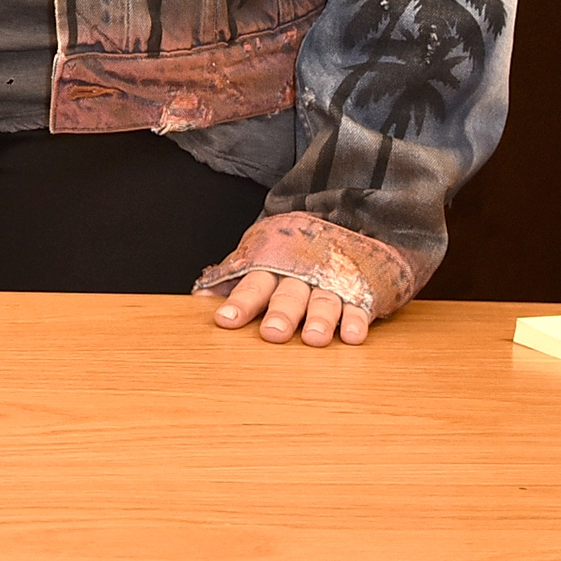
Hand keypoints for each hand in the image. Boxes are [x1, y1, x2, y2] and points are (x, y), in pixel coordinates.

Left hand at [214, 268, 369, 346]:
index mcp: (274, 266)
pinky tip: (352, 336)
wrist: (347, 222)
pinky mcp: (360, 289)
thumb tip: (199, 296)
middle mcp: (302, 273)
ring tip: (314, 338)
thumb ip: (233, 278)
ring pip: (325, 300)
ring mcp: (332, 280)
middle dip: (282, 314)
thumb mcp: (262, 258)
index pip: (253, 285)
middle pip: (289, 294)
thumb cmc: (294, 253)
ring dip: (321, 319)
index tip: (225, 320)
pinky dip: (357, 320)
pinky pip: (359, 305)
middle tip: (272, 333)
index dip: (240, 302)